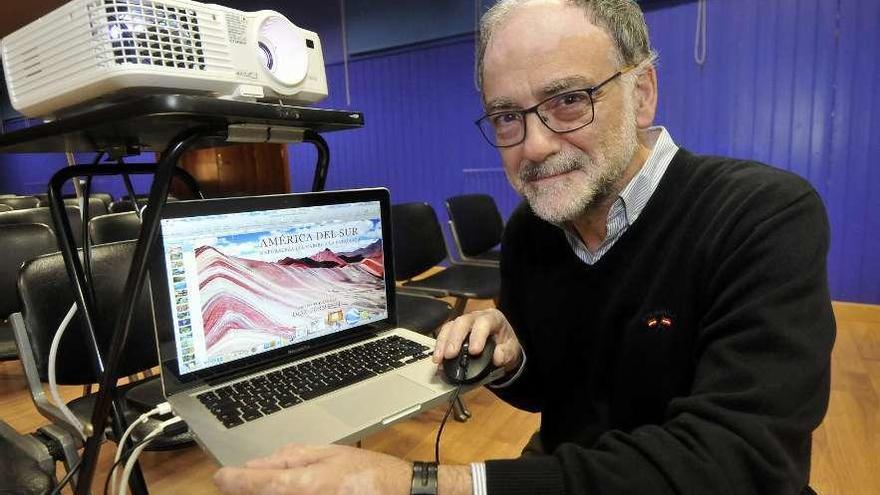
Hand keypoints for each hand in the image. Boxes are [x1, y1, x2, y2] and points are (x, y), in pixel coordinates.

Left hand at [213, 444, 410, 494]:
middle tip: (246, 481)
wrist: (397, 494)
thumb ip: (289, 457)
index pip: (254, 483)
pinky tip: (297, 489)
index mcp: (302, 484)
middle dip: (249, 489)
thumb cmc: (368, 474)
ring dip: (266, 493)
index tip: (220, 477)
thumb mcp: (328, 453)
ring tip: (282, 483)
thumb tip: (256, 463)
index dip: (232, 480)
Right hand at [432, 308, 521, 373]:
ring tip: (439, 358)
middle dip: (455, 339)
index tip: (473, 351)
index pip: (484, 322)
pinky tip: (437, 358)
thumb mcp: (512, 349)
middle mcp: (476, 317)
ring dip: (443, 343)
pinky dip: (439, 347)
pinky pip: (444, 334)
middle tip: (450, 354)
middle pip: (462, 322)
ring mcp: (464, 323)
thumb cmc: (505, 344)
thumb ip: (507, 353)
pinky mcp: (454, 331)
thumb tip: (497, 357)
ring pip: (450, 326)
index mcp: (493, 318)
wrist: (502, 346)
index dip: (477, 335)